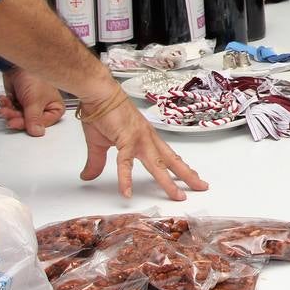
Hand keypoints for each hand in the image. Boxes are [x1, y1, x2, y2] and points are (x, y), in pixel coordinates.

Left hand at [0, 69, 65, 136]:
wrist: (17, 64)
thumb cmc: (33, 76)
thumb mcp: (34, 101)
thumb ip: (34, 119)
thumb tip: (37, 133)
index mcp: (55, 108)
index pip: (42, 124)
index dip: (28, 124)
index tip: (16, 122)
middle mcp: (44, 107)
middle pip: (28, 122)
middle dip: (15, 117)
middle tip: (8, 114)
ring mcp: (31, 105)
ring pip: (18, 117)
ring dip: (9, 111)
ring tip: (5, 105)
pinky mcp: (20, 102)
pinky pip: (12, 110)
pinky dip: (6, 105)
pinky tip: (5, 99)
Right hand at [78, 91, 209, 200]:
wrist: (98, 93)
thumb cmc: (102, 113)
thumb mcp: (99, 144)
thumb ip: (97, 162)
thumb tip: (88, 176)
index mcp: (146, 138)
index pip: (168, 156)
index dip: (180, 167)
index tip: (191, 176)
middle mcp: (148, 139)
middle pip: (172, 161)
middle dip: (187, 176)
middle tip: (201, 187)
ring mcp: (139, 139)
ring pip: (158, 164)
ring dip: (168, 182)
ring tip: (177, 196)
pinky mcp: (125, 139)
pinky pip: (126, 162)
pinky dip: (126, 178)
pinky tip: (126, 192)